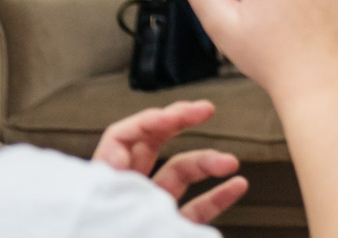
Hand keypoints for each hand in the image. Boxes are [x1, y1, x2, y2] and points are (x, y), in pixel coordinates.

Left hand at [90, 99, 246, 224]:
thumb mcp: (110, 219)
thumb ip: (137, 201)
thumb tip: (147, 171)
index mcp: (102, 187)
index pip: (123, 137)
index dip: (153, 118)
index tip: (183, 113)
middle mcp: (124, 195)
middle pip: (152, 146)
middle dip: (181, 124)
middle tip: (206, 111)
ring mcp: (146, 212)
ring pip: (178, 175)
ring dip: (207, 163)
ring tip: (230, 162)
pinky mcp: (165, 231)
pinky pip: (194, 208)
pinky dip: (216, 196)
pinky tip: (235, 187)